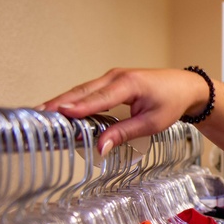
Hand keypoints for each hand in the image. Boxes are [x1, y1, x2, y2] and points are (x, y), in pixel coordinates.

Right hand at [36, 68, 208, 155]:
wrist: (185, 87)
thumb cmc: (171, 103)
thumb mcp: (151, 123)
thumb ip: (124, 134)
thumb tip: (100, 147)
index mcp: (129, 84)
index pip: (99, 97)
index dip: (78, 106)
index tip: (59, 113)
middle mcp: (117, 76)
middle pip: (83, 91)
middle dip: (60, 102)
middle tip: (38, 114)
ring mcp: (113, 76)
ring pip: (83, 89)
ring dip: (63, 100)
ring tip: (42, 112)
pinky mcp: (111, 81)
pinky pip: (89, 90)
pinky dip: (74, 99)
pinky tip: (60, 108)